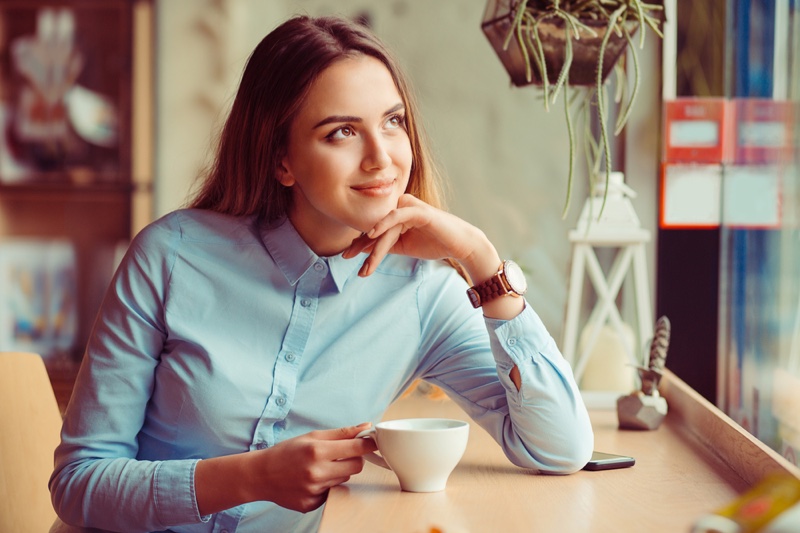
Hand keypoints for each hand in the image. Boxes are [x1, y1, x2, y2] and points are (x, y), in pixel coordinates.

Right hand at [195, 423, 376, 514]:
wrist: (261, 475)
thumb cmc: (287, 452)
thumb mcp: (312, 436)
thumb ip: (341, 433)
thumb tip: (365, 426)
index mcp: (317, 451)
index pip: (357, 448)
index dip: (368, 444)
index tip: (373, 441)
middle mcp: (317, 472)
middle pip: (356, 467)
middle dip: (353, 459)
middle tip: (341, 454)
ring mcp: (314, 491)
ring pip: (344, 479)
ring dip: (338, 472)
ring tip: (320, 467)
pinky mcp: (312, 504)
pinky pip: (332, 493)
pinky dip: (327, 485)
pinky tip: (311, 480)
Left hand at [343, 194, 490, 276]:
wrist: (461, 245)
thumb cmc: (434, 244)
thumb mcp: (403, 247)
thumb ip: (384, 244)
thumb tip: (361, 247)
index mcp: (397, 214)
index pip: (375, 229)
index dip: (360, 242)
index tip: (346, 255)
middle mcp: (401, 207)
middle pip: (377, 228)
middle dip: (361, 245)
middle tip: (345, 257)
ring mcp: (410, 207)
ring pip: (385, 228)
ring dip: (375, 248)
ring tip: (366, 267)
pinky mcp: (419, 210)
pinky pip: (397, 216)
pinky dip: (384, 223)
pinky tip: (373, 233)